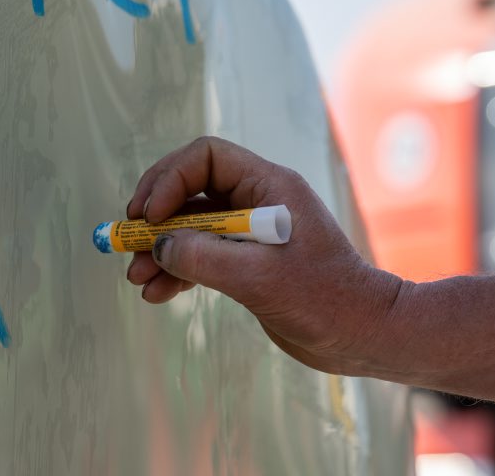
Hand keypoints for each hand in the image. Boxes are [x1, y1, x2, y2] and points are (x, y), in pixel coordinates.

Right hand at [123, 136, 407, 376]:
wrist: (364, 337)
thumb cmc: (324, 299)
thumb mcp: (258, 277)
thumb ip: (202, 256)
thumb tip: (159, 246)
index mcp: (268, 186)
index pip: (206, 157)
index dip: (170, 179)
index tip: (150, 215)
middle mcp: (257, 200)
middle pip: (190, 187)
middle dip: (155, 215)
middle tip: (130, 237)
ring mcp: (250, 231)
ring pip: (190, 225)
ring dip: (160, 248)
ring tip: (137, 276)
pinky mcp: (246, 261)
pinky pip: (199, 254)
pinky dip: (176, 269)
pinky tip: (158, 292)